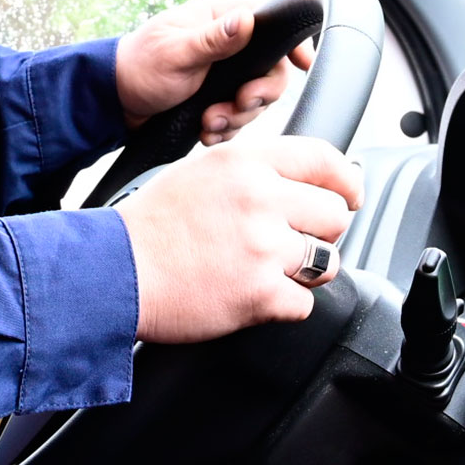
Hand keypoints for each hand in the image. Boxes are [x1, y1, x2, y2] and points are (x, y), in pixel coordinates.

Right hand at [113, 136, 361, 342]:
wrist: (114, 271)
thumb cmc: (152, 225)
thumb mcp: (201, 172)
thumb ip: (254, 172)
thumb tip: (309, 183)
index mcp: (244, 162)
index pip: (324, 160)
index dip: (346, 181)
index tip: (350, 195)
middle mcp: (259, 198)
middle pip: (335, 215)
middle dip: (319, 233)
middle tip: (289, 242)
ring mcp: (262, 247)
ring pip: (328, 261)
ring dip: (305, 271)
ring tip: (267, 269)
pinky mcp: (260, 294)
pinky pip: (304, 304)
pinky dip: (282, 305)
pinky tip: (250, 294)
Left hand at [115, 0, 314, 144]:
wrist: (114, 103)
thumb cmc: (138, 66)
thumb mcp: (176, 53)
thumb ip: (213, 39)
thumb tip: (246, 20)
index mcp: (219, 17)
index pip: (271, 18)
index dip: (292, 42)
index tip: (303, 63)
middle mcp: (227, 43)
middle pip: (271, 68)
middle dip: (258, 94)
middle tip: (237, 104)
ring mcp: (225, 72)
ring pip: (257, 97)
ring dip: (237, 116)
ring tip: (208, 122)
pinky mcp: (218, 97)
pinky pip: (239, 116)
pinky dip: (226, 128)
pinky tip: (205, 131)